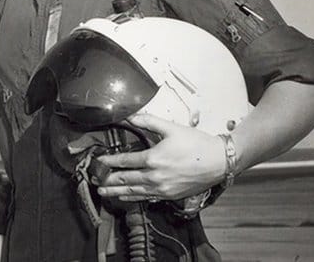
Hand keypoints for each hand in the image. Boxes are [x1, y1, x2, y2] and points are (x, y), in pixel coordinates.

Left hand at [95, 114, 225, 201]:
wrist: (220, 162)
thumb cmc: (197, 144)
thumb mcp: (171, 128)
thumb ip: (147, 122)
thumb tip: (129, 116)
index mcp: (154, 159)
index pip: (125, 161)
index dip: (109, 162)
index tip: (98, 162)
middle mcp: (156, 177)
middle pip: (125, 179)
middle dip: (108, 180)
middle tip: (94, 180)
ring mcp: (163, 189)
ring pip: (134, 191)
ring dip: (117, 192)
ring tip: (103, 192)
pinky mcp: (170, 196)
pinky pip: (147, 198)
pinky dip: (133, 197)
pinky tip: (125, 196)